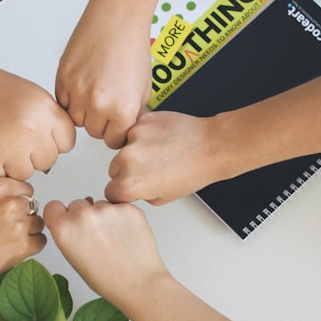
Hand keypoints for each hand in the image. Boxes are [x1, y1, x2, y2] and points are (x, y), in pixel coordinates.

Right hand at [0, 61, 75, 180]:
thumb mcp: (33, 96)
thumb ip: (51, 121)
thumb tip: (61, 146)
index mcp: (44, 110)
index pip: (67, 142)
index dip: (54, 141)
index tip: (42, 136)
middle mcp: (29, 129)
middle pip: (48, 161)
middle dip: (34, 154)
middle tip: (17, 138)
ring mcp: (9, 147)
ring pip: (26, 173)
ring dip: (15, 164)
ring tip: (2, 142)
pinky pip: (2, 178)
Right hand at [0, 178, 45, 285]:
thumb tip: (16, 194)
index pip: (27, 190)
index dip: (20, 201)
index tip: (12, 210)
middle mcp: (11, 203)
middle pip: (34, 207)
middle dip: (24, 217)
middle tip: (8, 228)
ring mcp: (19, 224)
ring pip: (39, 224)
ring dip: (29, 232)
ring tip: (9, 238)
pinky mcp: (23, 245)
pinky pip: (41, 241)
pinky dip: (32, 246)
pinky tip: (14, 248)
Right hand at [43, 199, 166, 305]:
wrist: (138, 283)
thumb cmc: (107, 279)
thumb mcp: (73, 258)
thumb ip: (67, 234)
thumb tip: (72, 217)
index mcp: (64, 229)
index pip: (53, 206)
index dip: (61, 215)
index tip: (67, 221)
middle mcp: (83, 215)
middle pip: (77, 203)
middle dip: (83, 216)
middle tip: (96, 237)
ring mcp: (107, 208)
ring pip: (99, 204)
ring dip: (104, 216)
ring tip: (114, 239)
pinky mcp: (127, 207)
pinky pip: (118, 205)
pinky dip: (121, 216)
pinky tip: (126, 234)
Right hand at [55, 0, 151, 148]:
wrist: (118, 17)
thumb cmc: (133, 47)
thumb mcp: (144, 89)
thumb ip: (132, 115)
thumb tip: (122, 131)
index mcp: (123, 110)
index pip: (114, 141)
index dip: (115, 132)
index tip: (115, 124)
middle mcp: (99, 104)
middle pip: (93, 132)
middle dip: (100, 121)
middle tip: (105, 102)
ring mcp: (78, 92)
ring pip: (76, 120)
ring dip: (84, 111)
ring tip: (94, 91)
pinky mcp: (63, 78)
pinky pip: (63, 103)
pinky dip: (71, 98)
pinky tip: (83, 83)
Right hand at [105, 111, 226, 204]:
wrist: (210, 146)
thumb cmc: (193, 172)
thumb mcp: (162, 198)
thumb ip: (138, 194)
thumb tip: (128, 188)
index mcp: (130, 183)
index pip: (110, 192)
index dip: (122, 192)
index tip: (131, 189)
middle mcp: (127, 160)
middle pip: (114, 169)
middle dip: (127, 172)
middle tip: (150, 171)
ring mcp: (134, 138)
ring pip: (122, 149)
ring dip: (134, 153)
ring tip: (159, 154)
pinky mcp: (141, 122)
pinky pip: (134, 132)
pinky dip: (143, 137)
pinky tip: (160, 141)